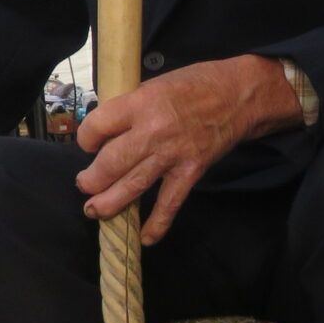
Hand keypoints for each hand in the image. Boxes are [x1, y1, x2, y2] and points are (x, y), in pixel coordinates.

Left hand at [75, 57, 298, 244]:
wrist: (238, 95)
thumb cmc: (194, 85)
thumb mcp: (153, 85)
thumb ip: (130, 108)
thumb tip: (105, 133)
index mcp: (140, 103)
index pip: (97, 127)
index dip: (86, 139)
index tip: (88, 144)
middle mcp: (153, 131)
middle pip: (110, 163)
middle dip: (91, 180)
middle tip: (85, 185)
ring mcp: (172, 154)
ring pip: (133, 186)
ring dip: (109, 203)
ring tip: (94, 210)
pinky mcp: (190, 172)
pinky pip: (169, 203)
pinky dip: (157, 223)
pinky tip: (145, 238)